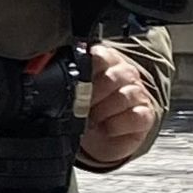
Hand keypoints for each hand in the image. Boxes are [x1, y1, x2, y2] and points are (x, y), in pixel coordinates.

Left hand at [80, 44, 159, 166]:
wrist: (98, 136)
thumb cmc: (85, 109)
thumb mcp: (73, 92)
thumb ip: (68, 79)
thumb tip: (47, 73)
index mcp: (105, 61)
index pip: (99, 56)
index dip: (87, 71)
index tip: (75, 84)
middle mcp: (125, 74)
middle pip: (112, 77)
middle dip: (92, 95)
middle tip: (81, 107)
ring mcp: (138, 94)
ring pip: (125, 96)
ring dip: (104, 111)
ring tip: (93, 119)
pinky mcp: (145, 115)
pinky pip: (136, 116)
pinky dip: (117, 125)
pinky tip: (107, 128)